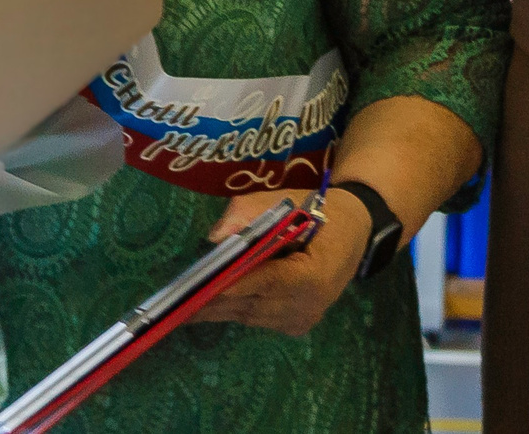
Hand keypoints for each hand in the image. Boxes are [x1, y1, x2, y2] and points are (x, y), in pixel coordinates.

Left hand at [187, 188, 370, 336]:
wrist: (354, 231)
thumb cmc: (318, 211)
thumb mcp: (287, 201)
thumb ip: (249, 214)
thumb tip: (215, 238)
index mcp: (314, 275)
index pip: (262, 282)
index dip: (227, 285)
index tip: (194, 289)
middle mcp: (310, 306)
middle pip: (251, 304)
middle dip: (213, 301)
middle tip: (174, 302)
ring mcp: (304, 320)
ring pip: (250, 315)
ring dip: (219, 309)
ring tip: (183, 305)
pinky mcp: (297, 326)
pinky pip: (258, 318)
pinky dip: (236, 309)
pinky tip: (210, 305)